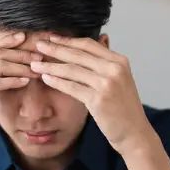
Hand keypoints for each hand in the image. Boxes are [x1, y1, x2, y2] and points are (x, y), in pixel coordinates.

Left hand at [30, 35, 155, 154]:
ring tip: (35, 64)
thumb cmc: (124, 107)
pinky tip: (45, 78)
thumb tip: (100, 39)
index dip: (68, 40)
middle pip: (78, 54)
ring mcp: (107, 84)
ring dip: (51, 66)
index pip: (89, 44)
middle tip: (38, 44)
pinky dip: (56, 82)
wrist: (134, 132)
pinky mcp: (98, 100)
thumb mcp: (120, 79)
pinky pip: (71, 87)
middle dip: (55, 48)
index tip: (52, 38)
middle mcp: (114, 69)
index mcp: (119, 61)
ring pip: (71, 70)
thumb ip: (106, 63)